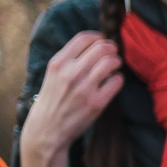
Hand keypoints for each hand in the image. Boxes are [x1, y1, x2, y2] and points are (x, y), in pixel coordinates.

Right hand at [19, 31, 123, 166]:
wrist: (47, 129)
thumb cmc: (53, 99)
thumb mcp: (54, 74)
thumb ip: (70, 59)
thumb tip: (96, 43)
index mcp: (58, 63)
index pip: (84, 38)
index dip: (99, 37)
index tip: (103, 41)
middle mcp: (70, 73)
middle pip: (101, 48)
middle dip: (111, 48)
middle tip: (113, 54)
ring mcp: (84, 88)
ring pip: (111, 62)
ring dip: (117, 62)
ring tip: (114, 67)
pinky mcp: (96, 103)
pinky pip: (117, 81)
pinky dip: (118, 79)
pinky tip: (113, 82)